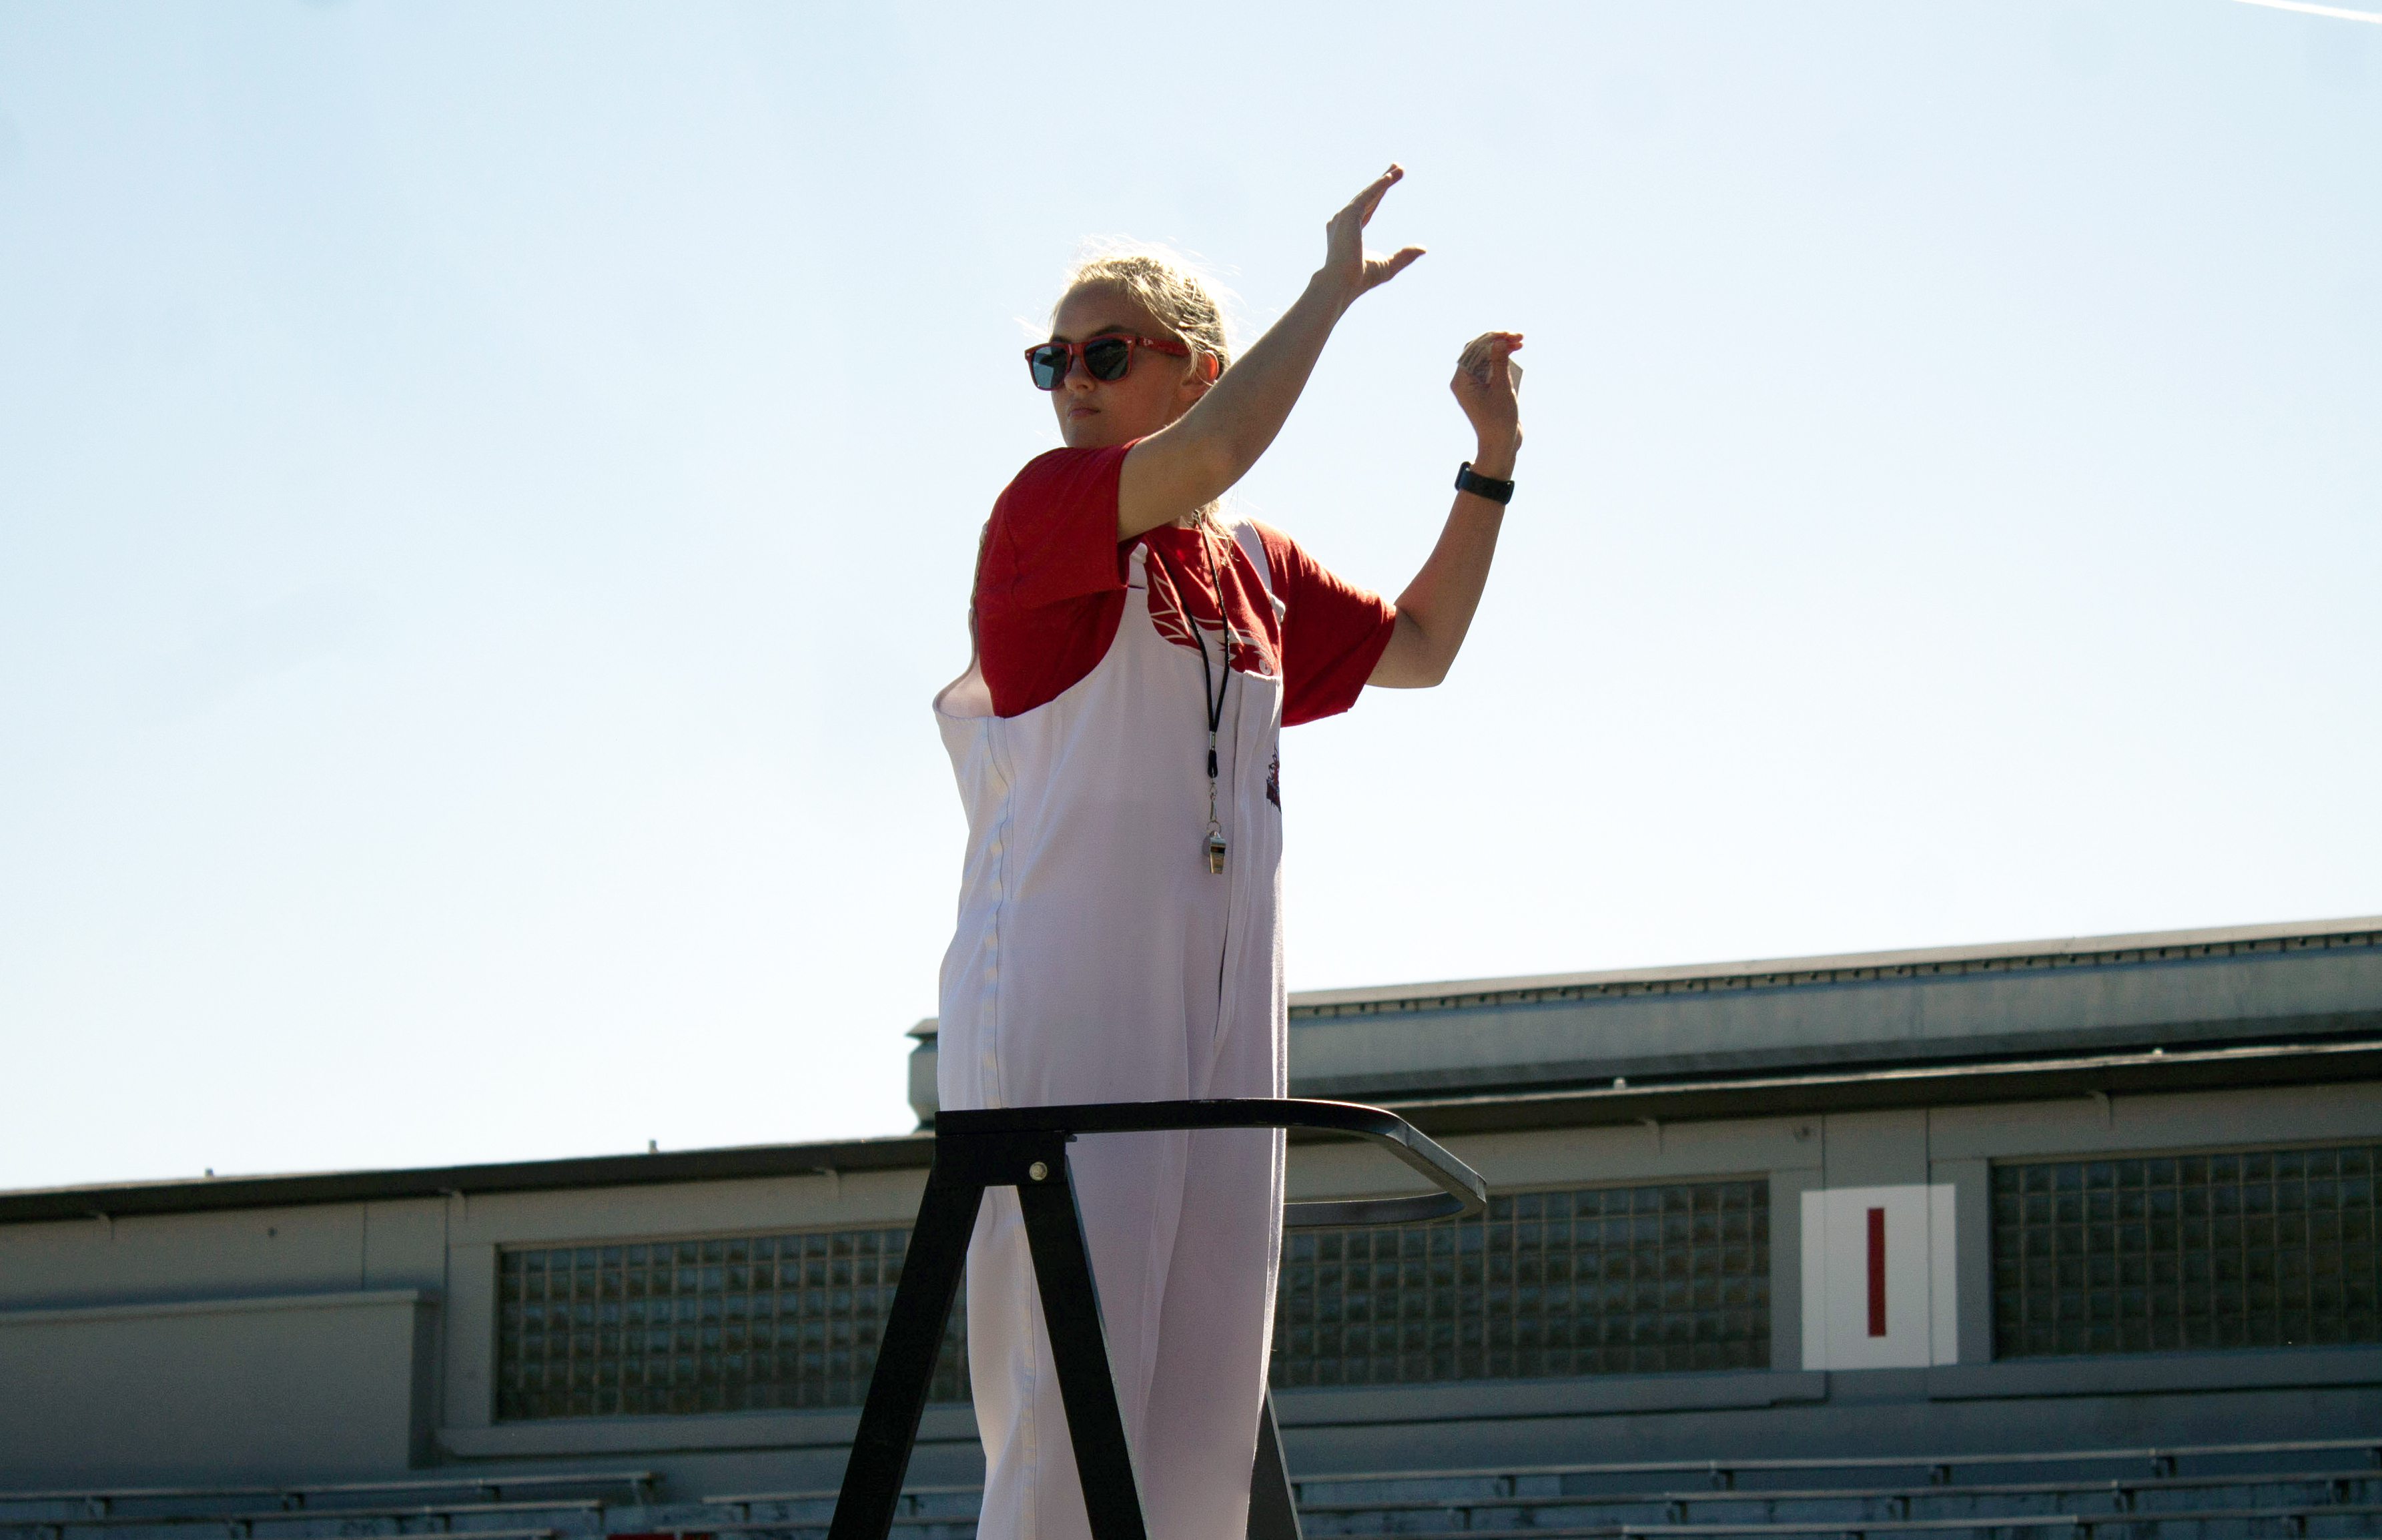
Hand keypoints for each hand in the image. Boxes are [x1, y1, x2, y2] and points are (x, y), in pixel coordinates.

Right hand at [1320, 165, 1425, 306]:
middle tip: (1398, 167)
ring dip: (1384, 180)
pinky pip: (1366, 196)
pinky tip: (1389, 178)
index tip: (1391, 180)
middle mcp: (1343, 221)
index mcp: (1349, 231)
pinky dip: (1378, 186)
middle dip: (1383, 181)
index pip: (1368, 207)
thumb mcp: (1388, 266)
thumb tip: (1424, 249)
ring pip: (1368, 193)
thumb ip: (1404, 256)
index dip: (1380, 193)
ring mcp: (1343, 217)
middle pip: (1368, 196)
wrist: (1342, 283)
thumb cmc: (1359, 279)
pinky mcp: (1348, 215)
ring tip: (1399, 168)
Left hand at [1452, 331, 1524, 471]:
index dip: (1491, 338)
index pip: (1473, 349)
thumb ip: (1500, 363)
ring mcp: (1474, 386)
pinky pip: (1491, 369)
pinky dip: (1502, 361)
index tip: (1509, 335)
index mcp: (1461, 381)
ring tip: (1520, 343)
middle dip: (1498, 341)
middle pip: (1479, 351)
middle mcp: (1464, 382)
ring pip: (1486, 359)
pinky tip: (1515, 355)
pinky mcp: (1485, 390)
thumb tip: (1499, 341)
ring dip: (1502, 349)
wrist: (1501, 446)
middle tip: (1519, 337)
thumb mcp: (1502, 388)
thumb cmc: (1499, 420)